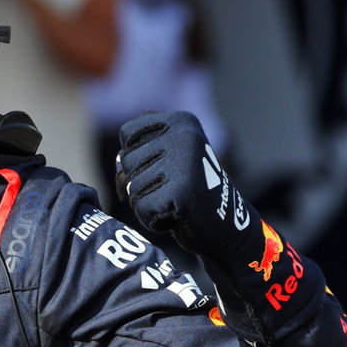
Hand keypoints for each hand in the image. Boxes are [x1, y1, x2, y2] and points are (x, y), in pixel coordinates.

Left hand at [115, 111, 253, 259]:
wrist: (226, 224)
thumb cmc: (189, 190)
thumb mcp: (169, 157)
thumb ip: (139, 152)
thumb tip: (120, 165)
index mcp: (181, 121)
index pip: (127, 132)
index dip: (135, 156)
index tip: (159, 166)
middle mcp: (183, 136)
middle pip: (126, 161)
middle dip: (140, 182)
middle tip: (171, 188)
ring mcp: (183, 163)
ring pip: (132, 186)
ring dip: (147, 202)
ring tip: (175, 200)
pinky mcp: (182, 191)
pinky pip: (142, 208)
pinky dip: (154, 219)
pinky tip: (177, 215)